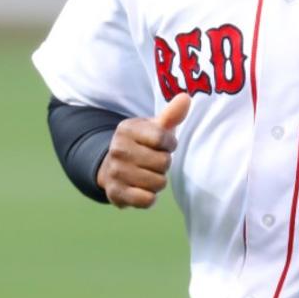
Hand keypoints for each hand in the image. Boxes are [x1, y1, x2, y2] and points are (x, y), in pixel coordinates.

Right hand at [97, 93, 190, 207]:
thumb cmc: (142, 144)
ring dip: (158, 181)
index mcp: (126, 129)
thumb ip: (171, 114)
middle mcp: (117, 150)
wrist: (112, 167)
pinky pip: (146, 200)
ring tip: (147, 174)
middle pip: (163, 162)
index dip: (169, 144)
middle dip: (163, 164)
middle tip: (153, 162)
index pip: (162, 138)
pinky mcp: (116, 194)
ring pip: (158, 183)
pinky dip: (149, 197)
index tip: (163, 144)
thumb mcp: (154, 127)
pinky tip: (142, 189)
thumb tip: (186, 97)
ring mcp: (115, 172)